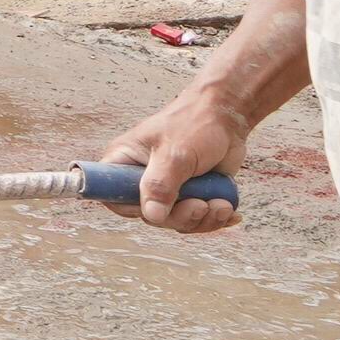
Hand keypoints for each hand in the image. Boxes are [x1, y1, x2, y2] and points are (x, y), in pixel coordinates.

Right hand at [97, 90, 247, 232]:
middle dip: (181, 216)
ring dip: (203, 218)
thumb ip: (160, 185)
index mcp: (125, 162)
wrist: (226, 118)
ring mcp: (167, 189)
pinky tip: (227, 208)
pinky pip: (196, 219)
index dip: (134, 209)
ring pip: (176, 221)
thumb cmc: (195, 123)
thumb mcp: (175, 154)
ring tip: (221, 203)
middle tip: (201, 204)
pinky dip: (214, 218)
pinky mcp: (189, 195)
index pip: (112, 196)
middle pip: (151, 216)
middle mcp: (141, 179)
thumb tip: (152, 215)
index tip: (161, 208)